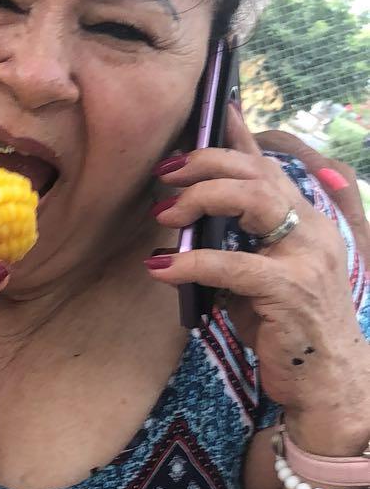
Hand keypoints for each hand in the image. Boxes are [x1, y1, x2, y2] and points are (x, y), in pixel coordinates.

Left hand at [148, 105, 369, 449]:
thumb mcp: (257, 274)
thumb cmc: (285, 326)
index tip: (211, 109)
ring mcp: (306, 256)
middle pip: (258, 171)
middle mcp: (311, 228)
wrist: (326, 379)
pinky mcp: (290, 290)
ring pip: (254, 200)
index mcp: (305, 219)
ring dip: (202, 197)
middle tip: (165, 174)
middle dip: (207, 162)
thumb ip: (234, 242)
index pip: (270, 164)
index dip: (239, 134)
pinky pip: (234, 264)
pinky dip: (192, 262)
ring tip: (165, 211)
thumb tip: (184, 217)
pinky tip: (162, 266)